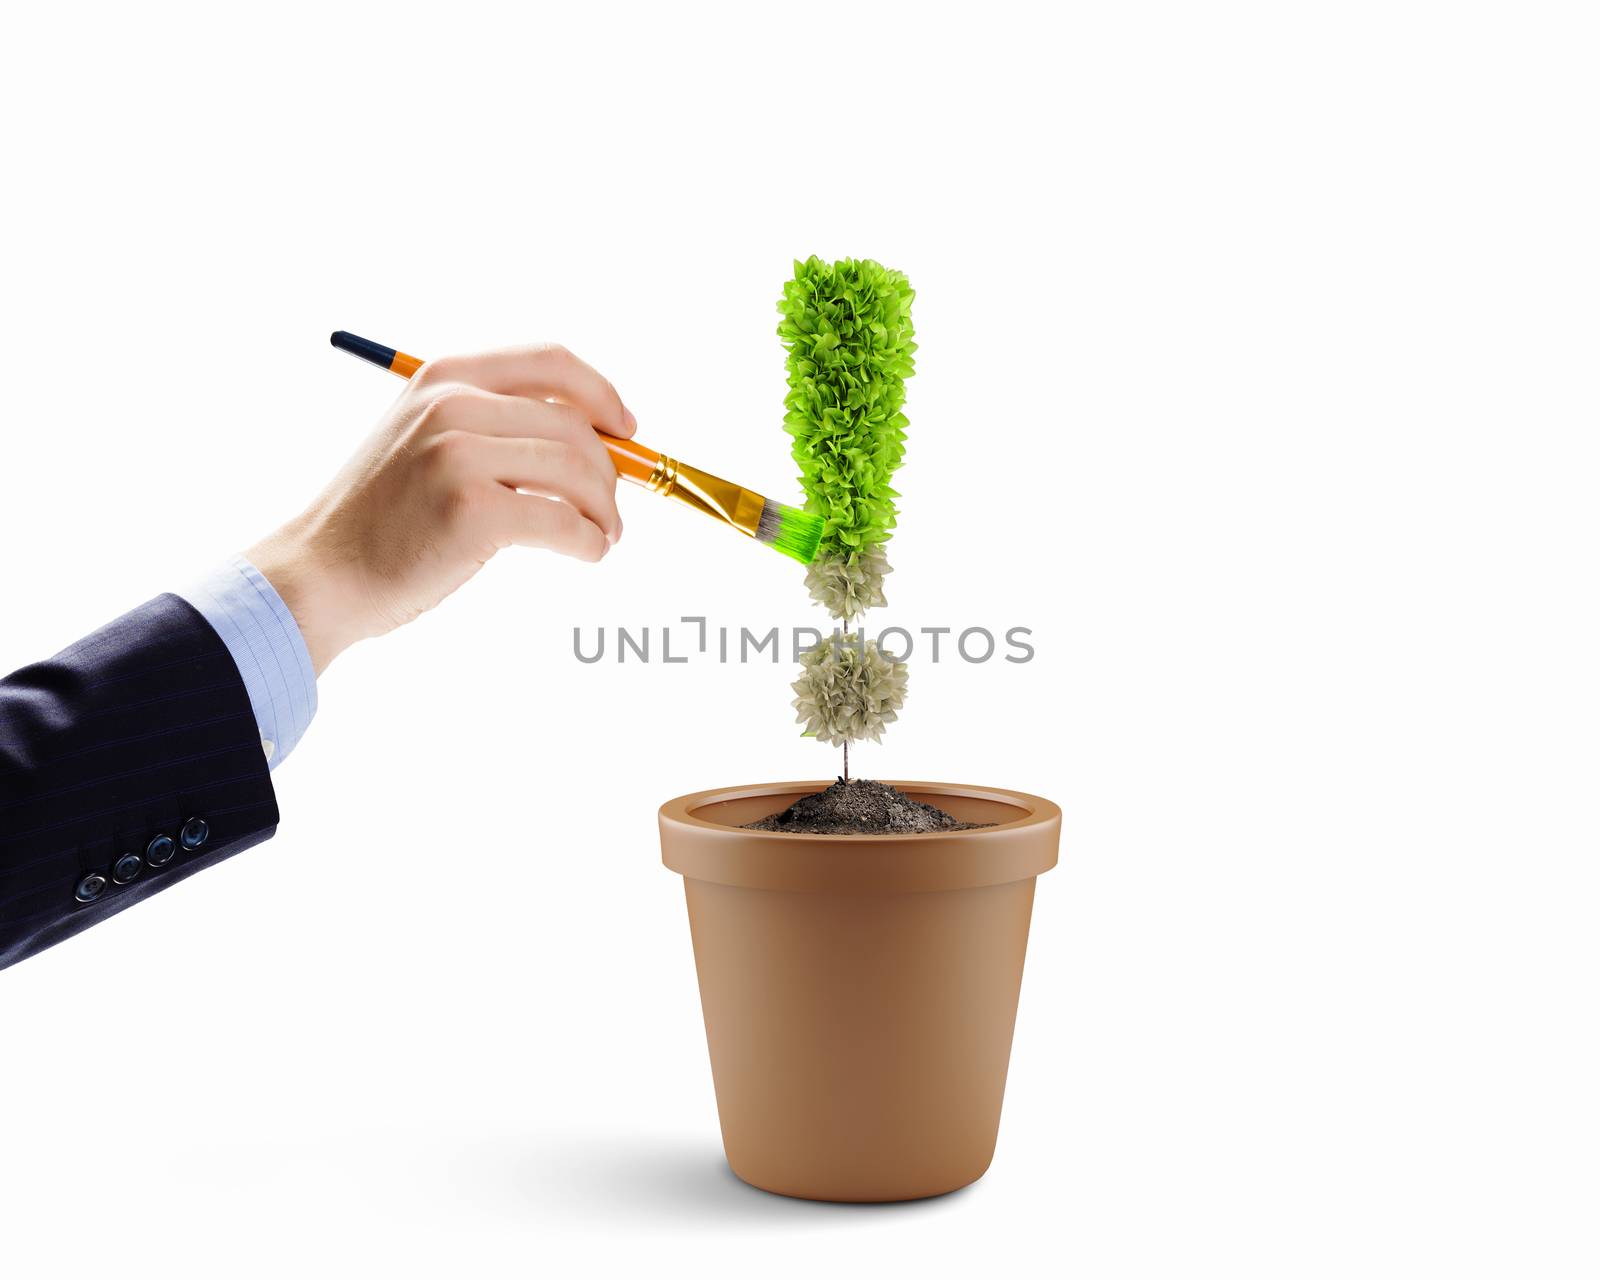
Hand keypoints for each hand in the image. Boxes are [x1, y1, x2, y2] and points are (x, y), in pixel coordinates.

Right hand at [248, 344, 634, 673]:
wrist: (322, 572)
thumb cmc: (385, 518)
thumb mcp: (425, 439)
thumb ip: (492, 423)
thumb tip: (594, 436)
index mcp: (447, 377)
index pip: (552, 363)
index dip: (602, 394)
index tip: (627, 429)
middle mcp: (452, 405)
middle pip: (575, 425)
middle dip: (609, 472)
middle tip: (612, 511)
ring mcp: (459, 455)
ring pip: (577, 472)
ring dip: (605, 511)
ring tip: (603, 537)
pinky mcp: (472, 510)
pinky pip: (564, 521)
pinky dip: (590, 541)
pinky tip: (588, 553)